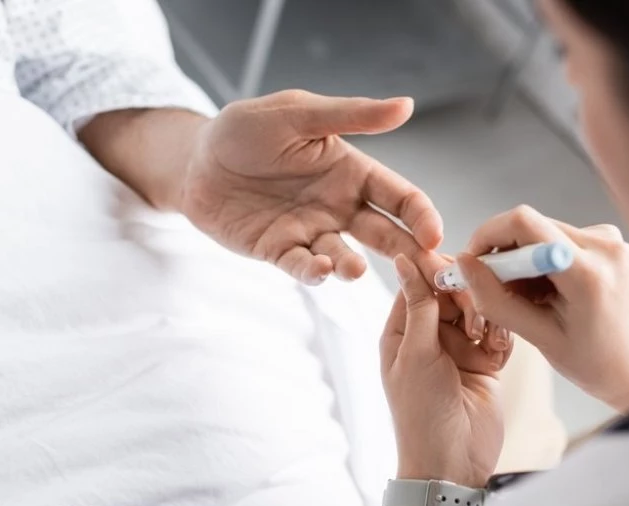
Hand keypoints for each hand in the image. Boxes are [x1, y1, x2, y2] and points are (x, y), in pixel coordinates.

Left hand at [179, 90, 443, 283]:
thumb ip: (352, 114)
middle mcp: (339, 206)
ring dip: (354, 267)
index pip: (399, 197)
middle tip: (430, 276)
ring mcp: (311, 232)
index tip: (435, 236)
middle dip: (411, 256)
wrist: (194, 160)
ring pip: (345, 257)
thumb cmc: (245, 130)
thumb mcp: (299, 113)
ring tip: (352, 268)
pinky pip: (303, 268)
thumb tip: (407, 105)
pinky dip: (314, 273)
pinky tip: (321, 271)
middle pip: (385, 235)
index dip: (421, 216)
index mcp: (352, 171)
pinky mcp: (279, 252)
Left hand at [381, 255, 511, 495]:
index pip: (420, 283)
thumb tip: (404, 260)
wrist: (452, 464)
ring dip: (489, 318)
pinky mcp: (486, 363)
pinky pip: (500, 333)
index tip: (460, 269)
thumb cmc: (422, 414)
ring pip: (481, 309)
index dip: (439, 272)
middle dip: (470, 297)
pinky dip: (503, 337)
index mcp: (402, 330)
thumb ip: (418, 305)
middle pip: (455, 292)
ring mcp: (460, 349)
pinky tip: (499, 352)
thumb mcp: (416, 353)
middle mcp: (430, 336)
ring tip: (488, 341)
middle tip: (476, 319)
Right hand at [456, 206, 628, 413]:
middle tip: (499, 293)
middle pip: (529, 225)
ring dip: (522, 261)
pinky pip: (556, 239)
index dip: (487, 236)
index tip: (473, 263)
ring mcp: (608, 239)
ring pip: (540, 232)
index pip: (523, 223)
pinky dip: (540, 262)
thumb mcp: (538, 338)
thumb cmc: (594, 362)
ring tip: (529, 301)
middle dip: (504, 255)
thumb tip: (464, 265)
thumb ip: (496, 301)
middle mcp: (603, 244)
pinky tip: (547, 293)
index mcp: (588, 271)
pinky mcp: (607, 240)